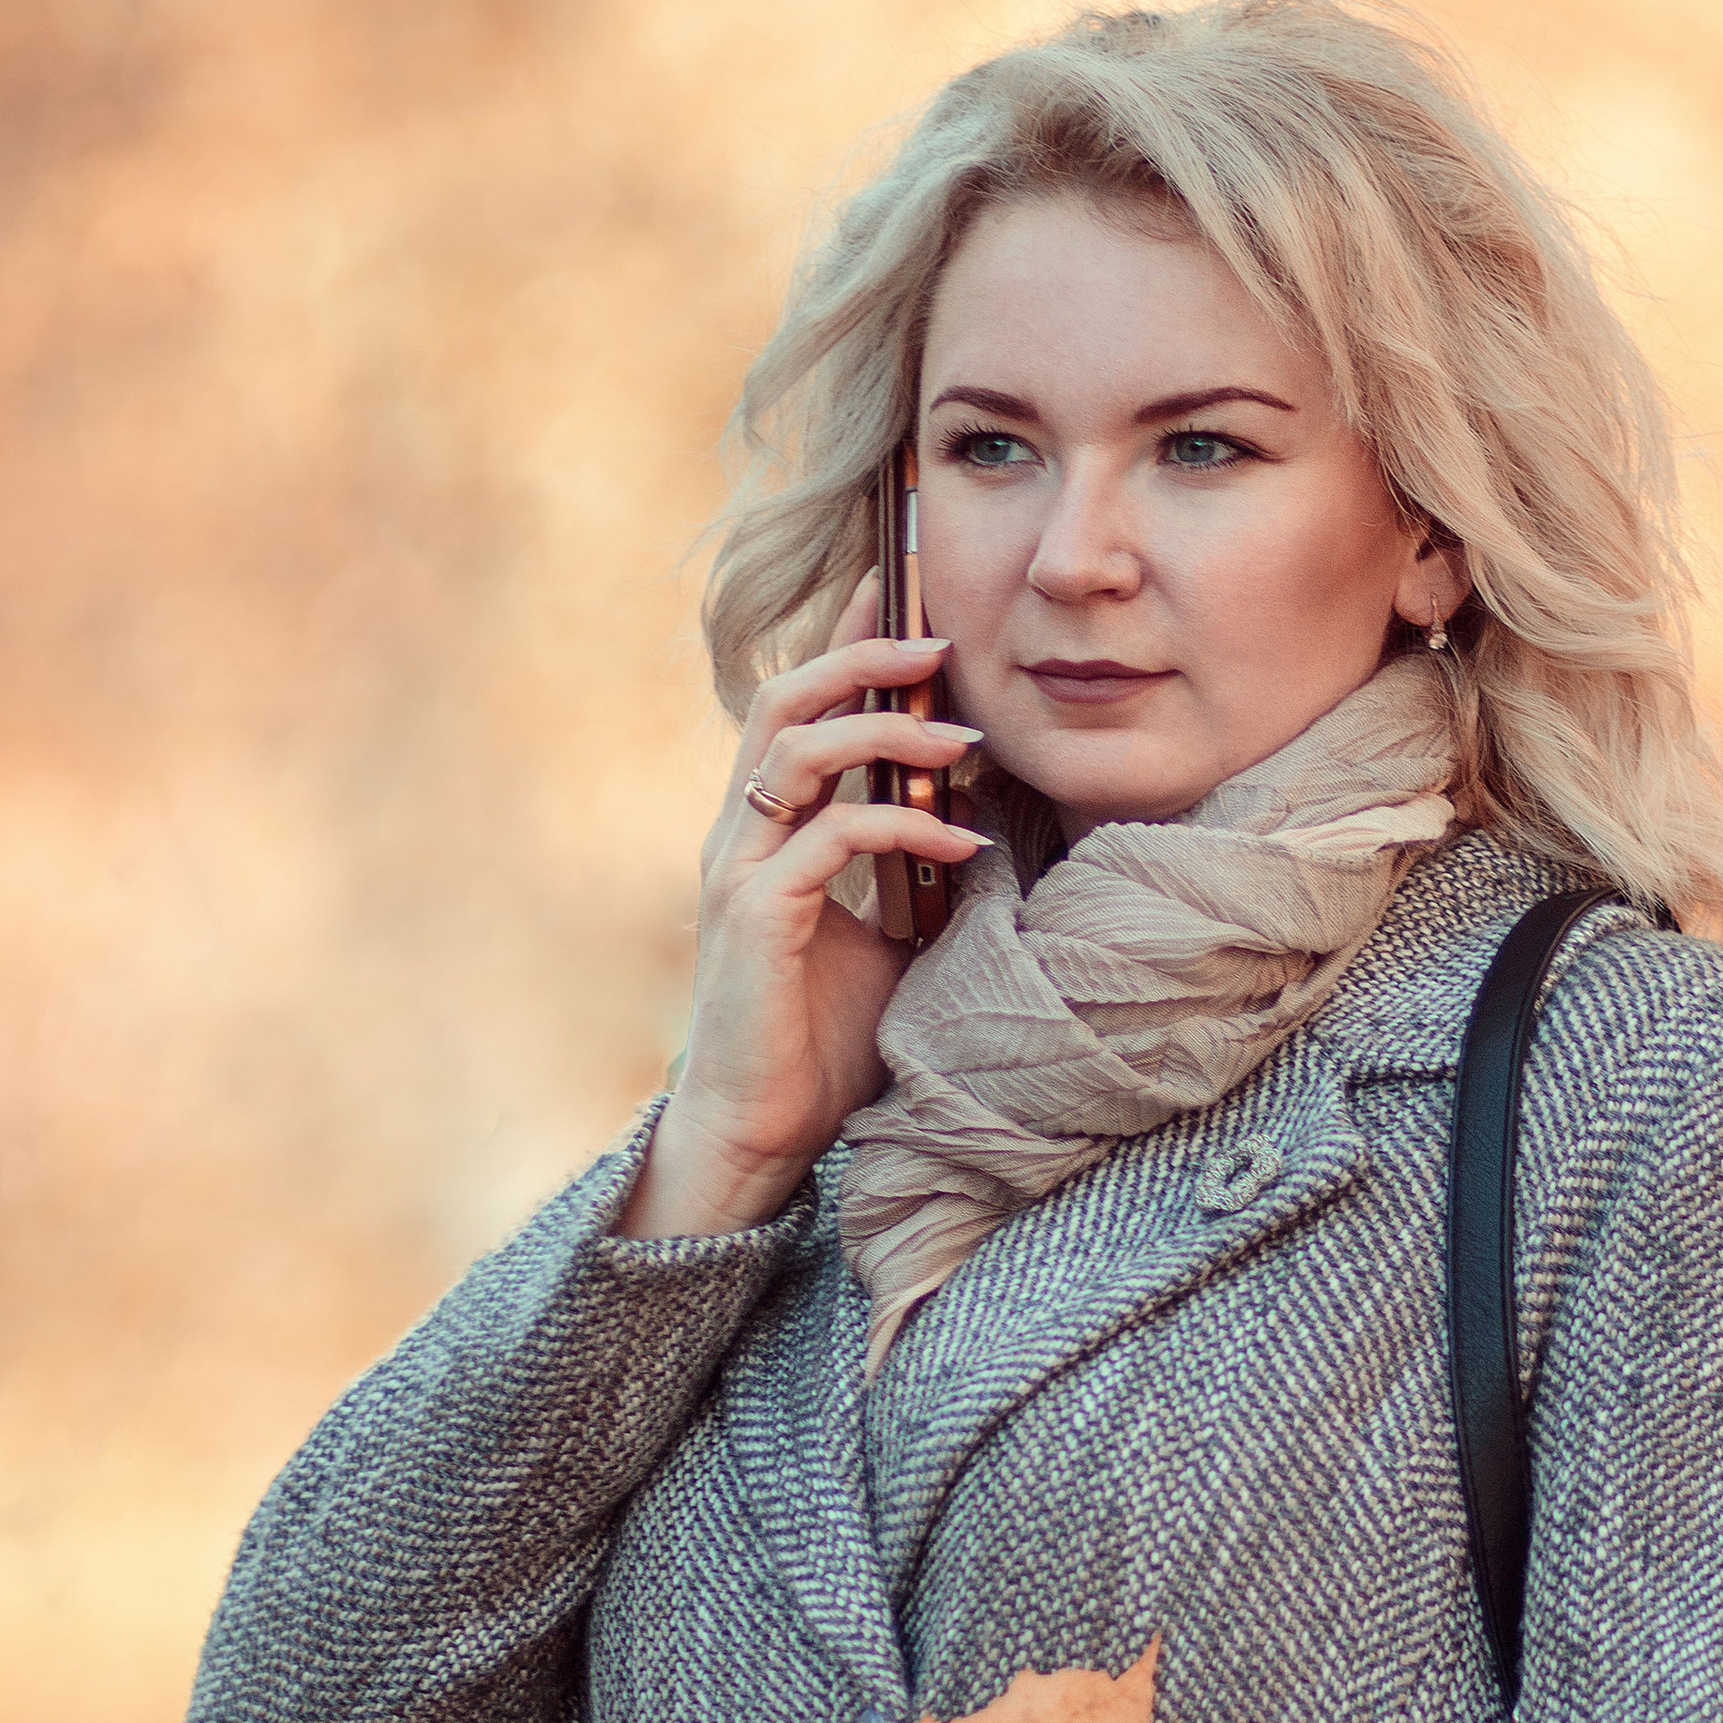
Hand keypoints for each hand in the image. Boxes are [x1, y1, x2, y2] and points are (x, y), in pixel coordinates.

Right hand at [617, 575, 985, 1239]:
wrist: (763, 1128)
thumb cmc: (822, 1038)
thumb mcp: (889, 937)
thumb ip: (914, 874)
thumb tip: (982, 821)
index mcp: (766, 826)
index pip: (798, 705)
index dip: (846, 642)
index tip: (905, 594)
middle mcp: (742, 832)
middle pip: (785, 698)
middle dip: (864, 657)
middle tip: (942, 643)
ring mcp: (740, 870)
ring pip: (796, 749)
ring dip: (886, 730)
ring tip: (964, 737)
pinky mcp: (754, 916)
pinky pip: (829, 838)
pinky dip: (903, 825)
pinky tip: (965, 836)